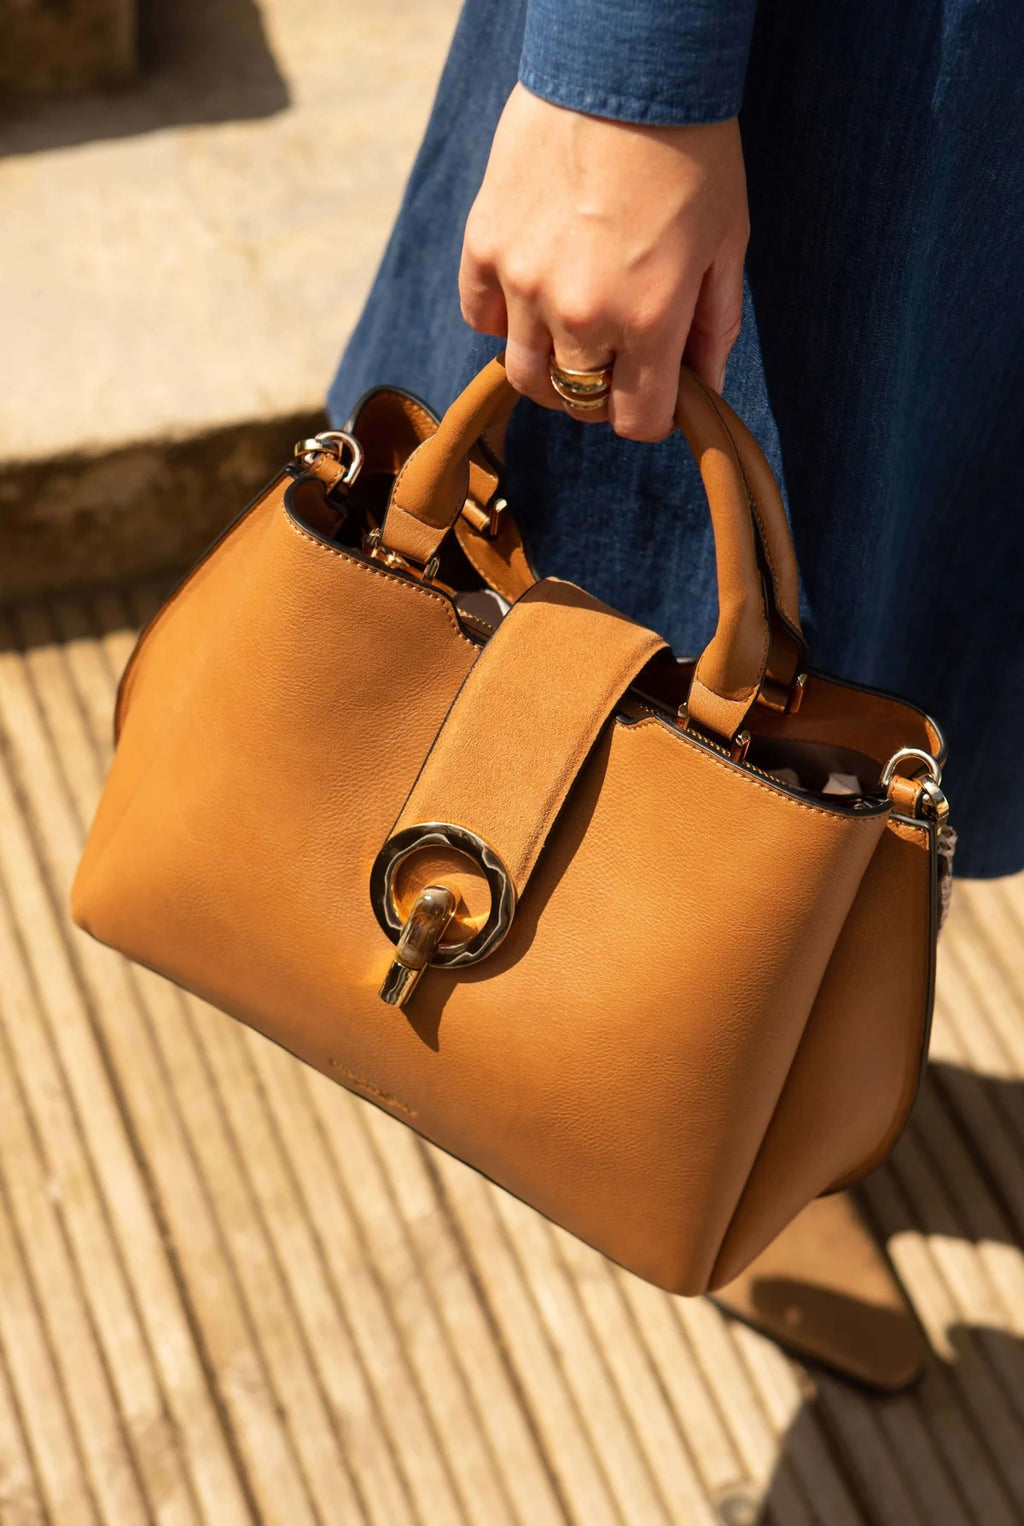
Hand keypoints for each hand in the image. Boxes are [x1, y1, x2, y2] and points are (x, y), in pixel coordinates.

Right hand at [459, 83, 749, 439]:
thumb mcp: (726, 240)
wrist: (624, 63)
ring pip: (526, 374)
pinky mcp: (484, 245)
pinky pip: (480, 317)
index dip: (650, 413)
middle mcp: (581, 314)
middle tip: (618, 350)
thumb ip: (714, 326)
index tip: (655, 390)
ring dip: (551, 366)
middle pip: (578, 404)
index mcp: (649, 319)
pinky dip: (503, 318)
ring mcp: (524, 282)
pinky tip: (532, 289)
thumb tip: (704, 390)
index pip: (637, 422)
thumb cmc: (691, 148)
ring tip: (572, 327)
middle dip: (603, 390)